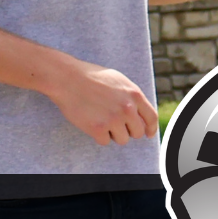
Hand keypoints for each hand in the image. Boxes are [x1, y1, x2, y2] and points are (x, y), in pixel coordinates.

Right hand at [42, 59, 156, 145]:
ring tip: (100, 120)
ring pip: (122, 139)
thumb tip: (140, 113)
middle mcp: (127, 108)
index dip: (150, 128)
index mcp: (134, 95)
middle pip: (137, 132)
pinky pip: (104, 141)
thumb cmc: (90, 77)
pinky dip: (97, 135)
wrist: (66, 78)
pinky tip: (90, 122)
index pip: (151, 118)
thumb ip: (131, 96)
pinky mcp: (98, 128)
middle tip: (114, 124)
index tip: (148, 134)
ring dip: (112, 134)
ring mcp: (113, 119)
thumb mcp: (118, 80)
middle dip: (127, 131)